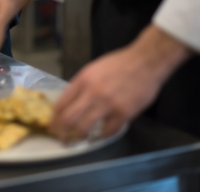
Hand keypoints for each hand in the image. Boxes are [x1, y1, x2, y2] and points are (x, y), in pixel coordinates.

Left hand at [48, 25, 189, 139]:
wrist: (146, 61)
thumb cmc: (120, 63)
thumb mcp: (93, 68)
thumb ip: (82, 85)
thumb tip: (72, 103)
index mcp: (82, 79)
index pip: (60, 103)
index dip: (54, 119)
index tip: (53, 126)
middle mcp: (92, 92)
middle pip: (68, 118)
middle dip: (62, 132)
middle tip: (62, 138)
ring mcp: (107, 103)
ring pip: (84, 127)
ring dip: (80, 136)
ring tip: (81, 138)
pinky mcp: (124, 112)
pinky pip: (108, 131)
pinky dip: (103, 135)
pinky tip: (102, 134)